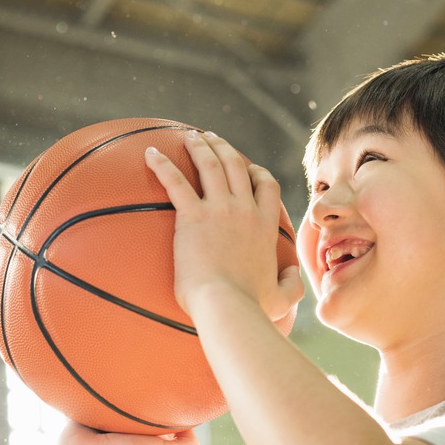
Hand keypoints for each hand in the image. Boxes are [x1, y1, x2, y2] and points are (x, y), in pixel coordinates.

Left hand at [144, 131, 302, 322]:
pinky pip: (175, 182)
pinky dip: (161, 164)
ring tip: (189, 136)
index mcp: (265, 225)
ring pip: (210, 165)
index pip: (266, 185)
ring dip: (199, 146)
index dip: (256, 171)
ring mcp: (219, 210)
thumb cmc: (251, 308)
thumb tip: (294, 274)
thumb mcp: (282, 299)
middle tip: (210, 138)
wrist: (227, 307)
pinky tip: (150, 153)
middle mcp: (245, 210)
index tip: (247, 166)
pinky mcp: (192, 216)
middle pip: (236, 166)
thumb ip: (292, 285)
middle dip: (223, 147)